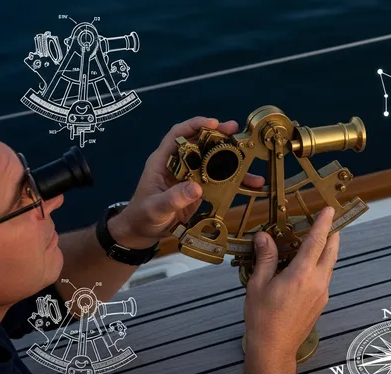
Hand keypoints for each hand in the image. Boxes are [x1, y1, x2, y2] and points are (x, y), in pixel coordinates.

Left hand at [108, 117, 264, 248]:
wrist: (141, 233)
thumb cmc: (142, 216)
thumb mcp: (155, 208)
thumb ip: (174, 198)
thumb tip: (197, 188)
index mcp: (164, 161)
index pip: (178, 134)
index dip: (195, 125)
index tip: (213, 123)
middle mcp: (179, 164)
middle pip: (200, 143)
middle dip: (219, 136)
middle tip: (237, 132)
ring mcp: (190, 176)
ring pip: (212, 161)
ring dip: (231, 158)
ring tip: (250, 157)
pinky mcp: (199, 189)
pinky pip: (219, 181)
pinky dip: (234, 181)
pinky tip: (249, 184)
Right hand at [243, 206, 339, 371]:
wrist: (275, 348)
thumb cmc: (264, 319)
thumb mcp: (258, 284)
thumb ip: (265, 258)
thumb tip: (264, 237)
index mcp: (302, 274)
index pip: (317, 241)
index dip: (324, 223)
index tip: (329, 209)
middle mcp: (317, 282)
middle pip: (331, 250)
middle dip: (333, 233)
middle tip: (329, 219)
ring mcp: (322, 292)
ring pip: (329, 264)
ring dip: (327, 248)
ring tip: (317, 238)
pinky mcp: (321, 301)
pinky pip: (325, 276)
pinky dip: (321, 263)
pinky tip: (308, 263)